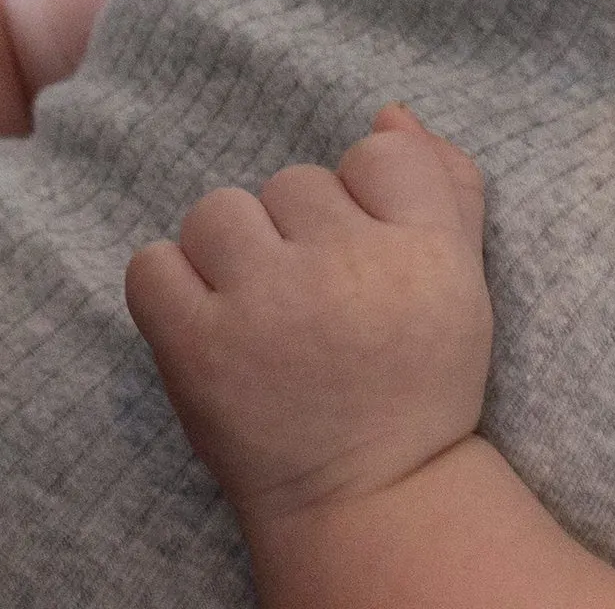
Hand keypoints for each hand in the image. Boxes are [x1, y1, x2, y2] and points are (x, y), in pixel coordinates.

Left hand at [125, 105, 493, 529]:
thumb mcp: (460, 279)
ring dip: (232, 252)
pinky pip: (153, 265)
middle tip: (317, 302)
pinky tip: (205, 320)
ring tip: (258, 309)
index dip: (365, 198)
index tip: (365, 254)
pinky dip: (170, 285)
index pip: (377, 154)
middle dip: (299, 233)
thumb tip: (388, 113)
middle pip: (295, 182)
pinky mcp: (197, 351)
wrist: (368, 500)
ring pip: (222, 211)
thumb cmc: (416, 382)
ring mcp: (266, 307)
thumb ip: (441, 183)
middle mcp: (347, 267)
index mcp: (426, 250)